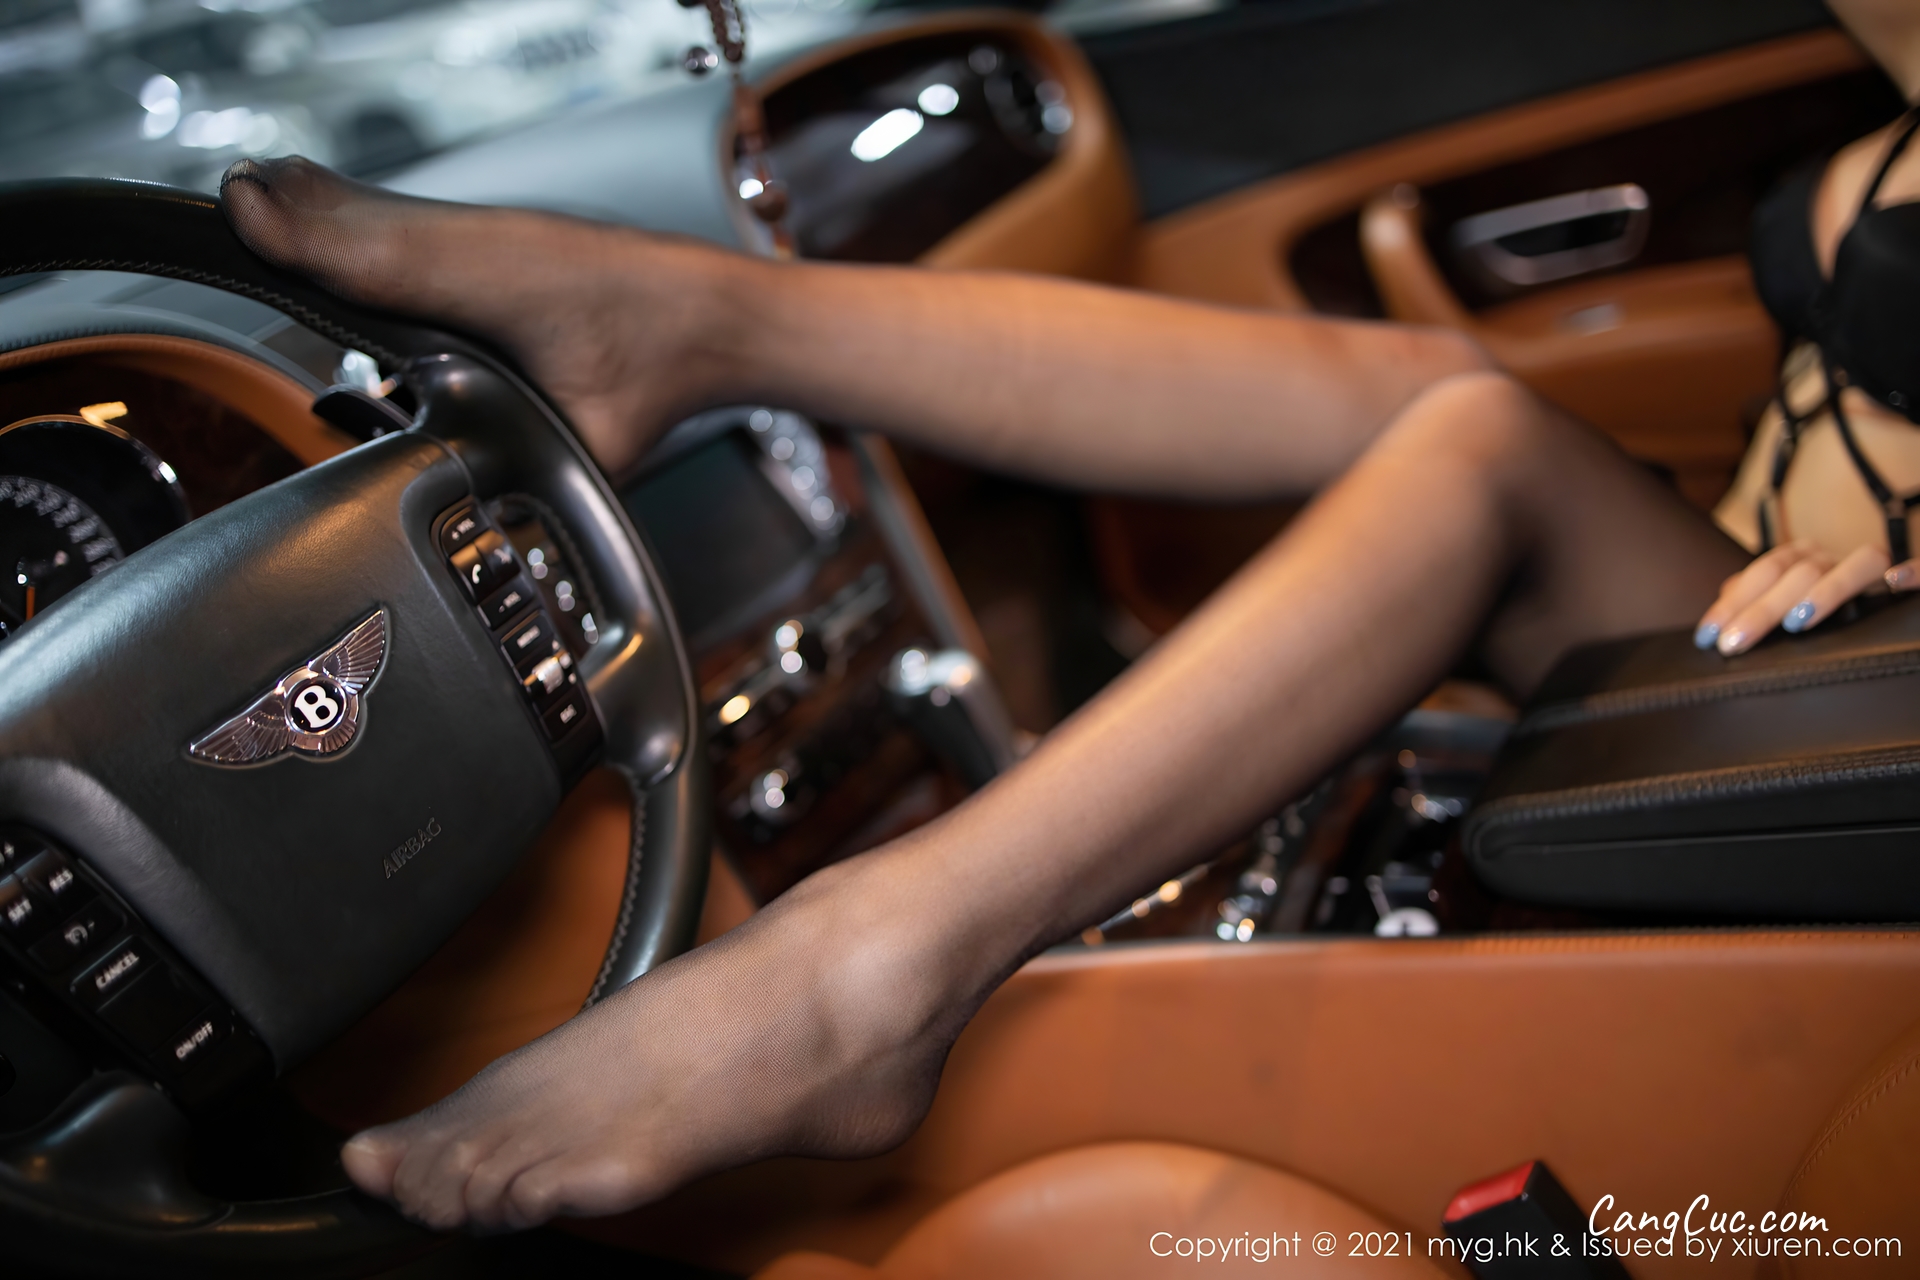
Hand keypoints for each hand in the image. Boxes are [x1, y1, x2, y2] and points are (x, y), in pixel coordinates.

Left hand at [1693, 541, 1895, 654]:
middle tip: (1733, 643)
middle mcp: (1832, 556)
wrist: (1878, 588)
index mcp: (1800, 557)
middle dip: (1762, 609)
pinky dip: (1910, 572)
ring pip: (1847, 568)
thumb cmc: (1819, 602)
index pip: (1761, 573)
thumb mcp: (1782, 599)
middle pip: (1797, 573)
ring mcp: (1869, 566)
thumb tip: (1721, 614)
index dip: (1732, 603)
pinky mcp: (1906, 575)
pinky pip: (1915, 567)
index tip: (1707, 637)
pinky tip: (1894, 581)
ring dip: (1823, 592)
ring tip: (1795, 622)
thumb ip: (1754, 600)